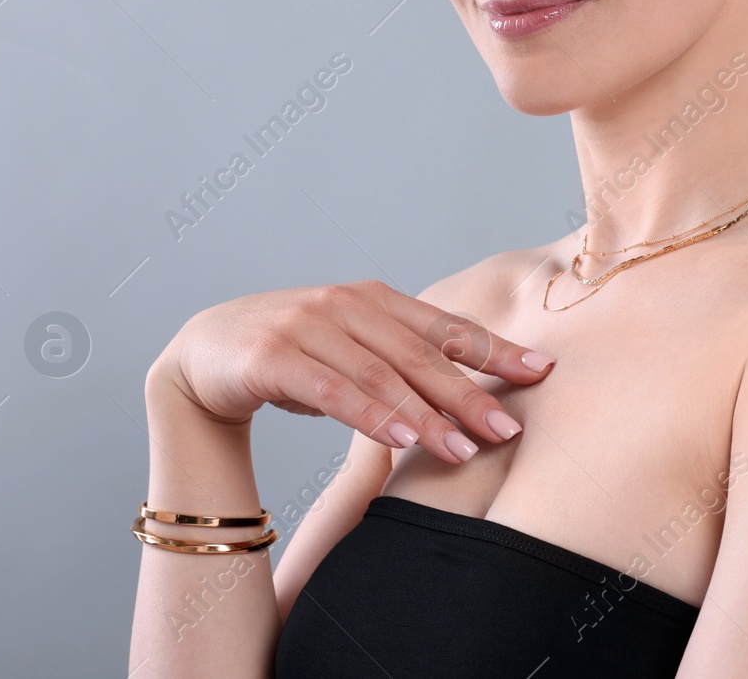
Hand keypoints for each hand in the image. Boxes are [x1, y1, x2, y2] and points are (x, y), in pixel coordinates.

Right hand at [151, 280, 553, 462]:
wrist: (204, 355)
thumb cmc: (293, 357)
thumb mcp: (355, 352)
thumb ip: (403, 363)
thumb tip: (475, 394)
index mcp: (377, 299)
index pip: (447, 328)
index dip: (496, 350)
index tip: (542, 373)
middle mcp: (348, 304)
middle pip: (423, 355)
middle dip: (470, 394)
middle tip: (509, 428)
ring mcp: (309, 325)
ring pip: (382, 375)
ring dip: (426, 414)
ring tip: (462, 448)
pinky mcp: (274, 355)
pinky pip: (332, 390)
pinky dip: (370, 415)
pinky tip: (400, 439)